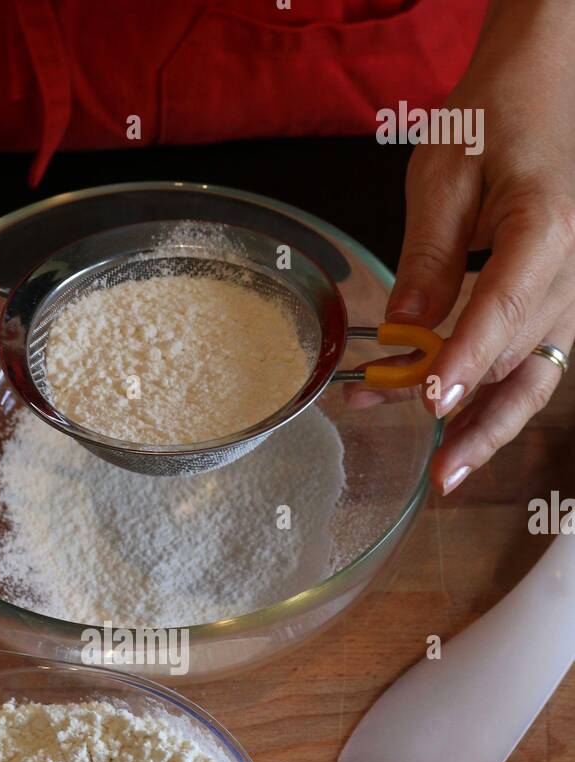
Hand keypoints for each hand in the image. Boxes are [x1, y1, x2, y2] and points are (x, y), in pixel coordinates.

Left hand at [347, 0, 574, 494]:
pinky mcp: (560, 304)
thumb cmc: (497, 115)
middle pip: (515, 358)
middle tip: (426, 464)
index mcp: (545, 229)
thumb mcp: (445, 171)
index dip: (466, 362)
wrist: (548, 86)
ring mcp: (573, 293)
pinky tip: (454, 431)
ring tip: (444, 473)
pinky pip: (533, 364)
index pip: (502, 310)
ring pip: (534, 378)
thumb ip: (426, 253)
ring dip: (486, 427)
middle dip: (459, 407)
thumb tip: (405, 326)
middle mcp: (573, 271)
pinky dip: (493, 400)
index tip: (432, 401)